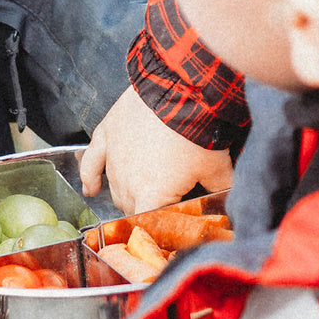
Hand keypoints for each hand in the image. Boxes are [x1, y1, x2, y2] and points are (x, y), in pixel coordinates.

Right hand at [79, 85, 232, 213]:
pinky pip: (91, 161)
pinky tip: (90, 187)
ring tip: (135, 196)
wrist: (178, 91)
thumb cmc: (196, 133)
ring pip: (114, 188)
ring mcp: (113, 157)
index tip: (167, 228)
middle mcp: (127, 181)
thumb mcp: (217, 168)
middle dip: (146, 209)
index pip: (148, 224)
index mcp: (152, 196)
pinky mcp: (106, 135)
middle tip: (162, 204)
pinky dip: (89, 176)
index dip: (158, 228)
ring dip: (125, 194)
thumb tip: (229, 200)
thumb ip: (220, 190)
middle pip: (130, 208)